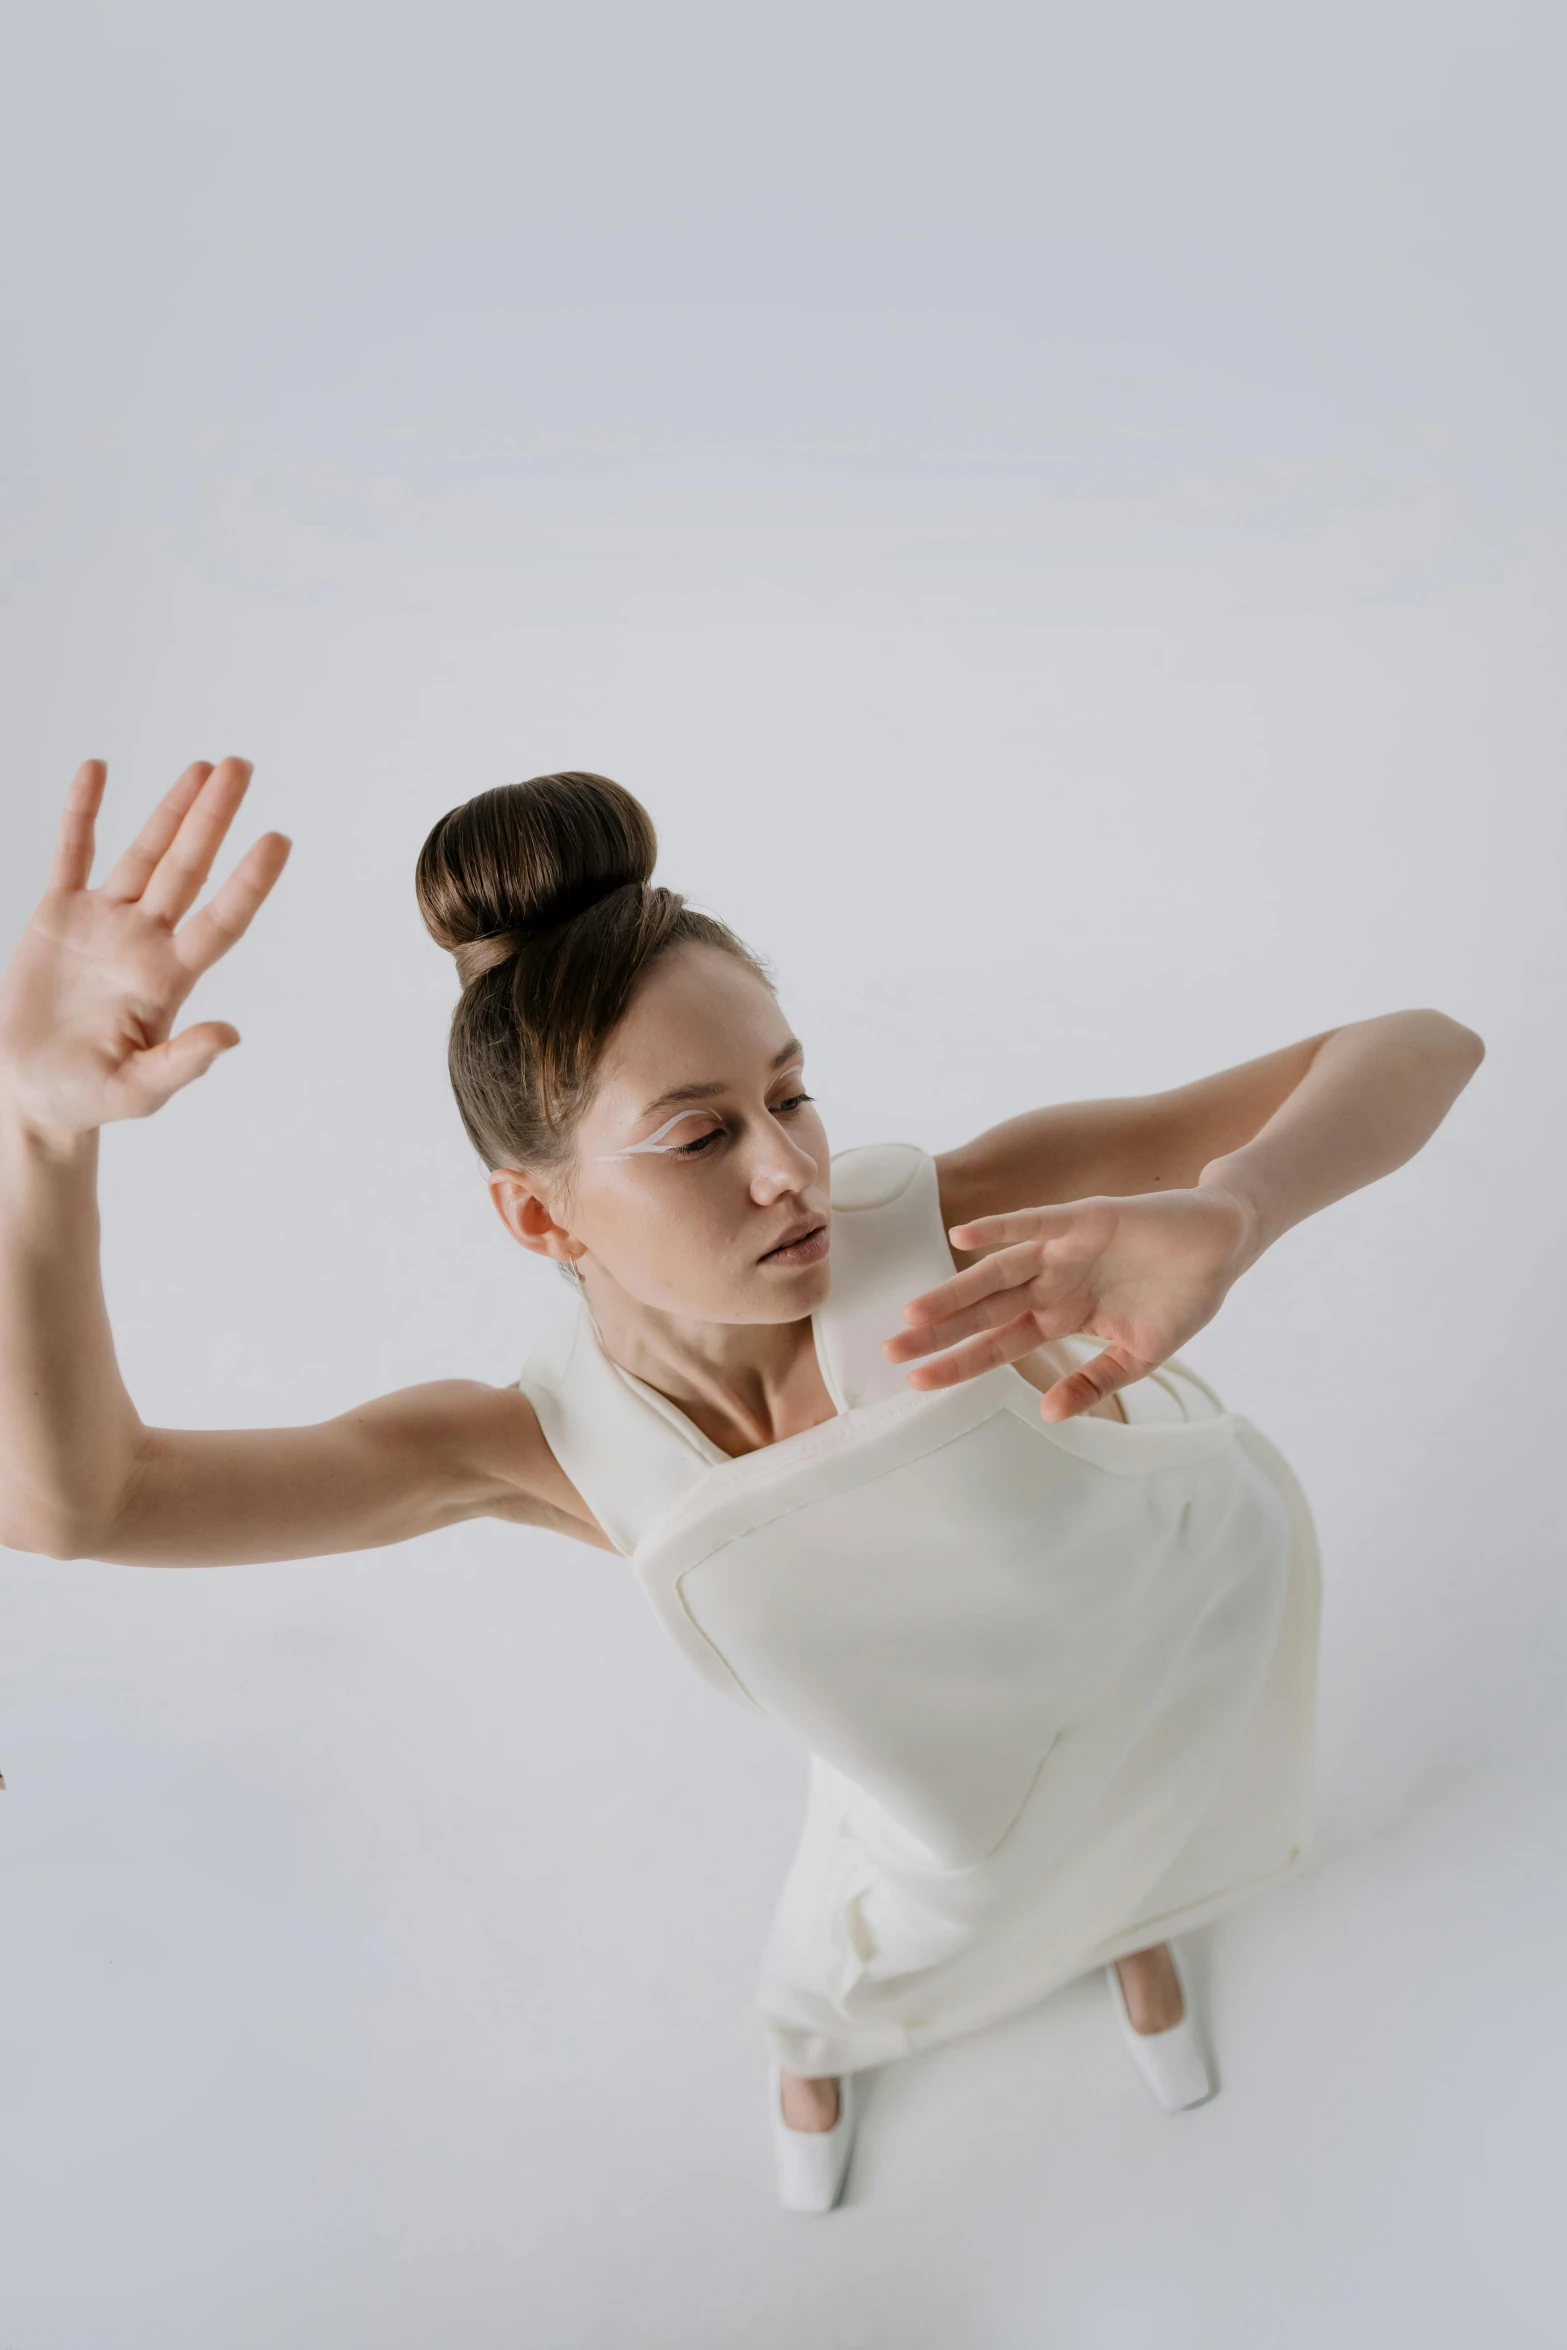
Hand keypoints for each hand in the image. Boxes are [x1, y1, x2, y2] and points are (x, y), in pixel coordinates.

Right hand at [0, 758, 290, 1146]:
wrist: (30, 1091)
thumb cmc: (88, 1096)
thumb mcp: (137, 1091)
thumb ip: (182, 1064)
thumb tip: (231, 1036)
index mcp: (170, 978)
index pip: (221, 920)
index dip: (249, 881)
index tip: (278, 839)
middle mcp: (145, 940)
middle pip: (189, 869)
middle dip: (213, 818)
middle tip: (242, 768)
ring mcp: (105, 922)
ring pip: (144, 853)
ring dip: (171, 810)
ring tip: (203, 767)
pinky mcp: (58, 915)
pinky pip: (72, 852)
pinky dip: (81, 811)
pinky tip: (97, 770)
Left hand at [881, 1188, 1257, 1419]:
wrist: (1224, 1245)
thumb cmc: (1181, 1297)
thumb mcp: (1138, 1356)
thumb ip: (1094, 1384)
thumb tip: (1049, 1414)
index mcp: (1062, 1316)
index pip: (999, 1344)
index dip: (960, 1362)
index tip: (916, 1384)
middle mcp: (1051, 1283)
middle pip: (983, 1311)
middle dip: (939, 1332)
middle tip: (890, 1353)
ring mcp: (1064, 1250)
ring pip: (996, 1272)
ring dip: (955, 1291)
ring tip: (914, 1313)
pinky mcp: (1085, 1219)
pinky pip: (1035, 1223)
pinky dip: (1001, 1228)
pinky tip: (961, 1238)